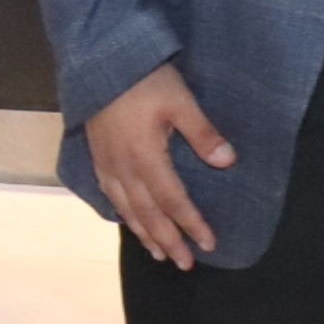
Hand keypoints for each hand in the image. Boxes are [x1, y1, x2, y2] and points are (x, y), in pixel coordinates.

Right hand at [90, 62, 233, 268]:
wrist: (98, 59)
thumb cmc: (143, 77)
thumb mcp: (180, 100)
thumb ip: (203, 133)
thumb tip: (227, 162)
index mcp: (146, 157)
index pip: (173, 201)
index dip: (191, 224)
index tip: (208, 244)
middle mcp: (124, 167)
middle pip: (148, 213)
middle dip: (168, 240)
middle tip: (184, 264)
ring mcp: (107, 162)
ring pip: (126, 208)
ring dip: (144, 233)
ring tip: (158, 253)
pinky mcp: (96, 154)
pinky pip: (108, 193)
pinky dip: (121, 213)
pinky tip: (127, 219)